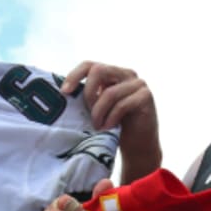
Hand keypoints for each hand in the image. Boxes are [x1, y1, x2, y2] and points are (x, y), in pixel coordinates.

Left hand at [62, 62, 160, 182]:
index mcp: (113, 73)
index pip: (90, 65)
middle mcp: (126, 74)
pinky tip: (108, 128)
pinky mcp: (146, 97)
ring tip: (97, 126)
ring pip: (109, 92)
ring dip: (99, 112)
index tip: (64, 92)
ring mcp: (138, 84)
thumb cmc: (115, 127)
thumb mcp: (99, 108)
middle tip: (87, 115)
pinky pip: (121, 105)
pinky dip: (111, 118)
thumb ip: (90, 96)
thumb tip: (64, 92)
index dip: (74, 75)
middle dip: (88, 94)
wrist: (139, 146)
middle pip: (98, 71)